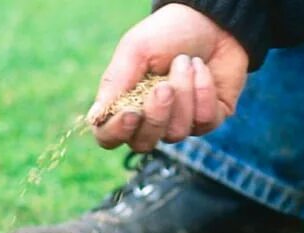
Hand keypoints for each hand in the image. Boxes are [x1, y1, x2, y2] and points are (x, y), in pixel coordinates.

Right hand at [86, 4, 248, 152]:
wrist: (211, 19)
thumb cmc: (167, 32)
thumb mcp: (136, 50)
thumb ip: (115, 83)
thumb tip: (92, 119)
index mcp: (124, 103)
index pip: (109, 137)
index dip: (118, 132)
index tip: (132, 113)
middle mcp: (150, 119)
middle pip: (143, 143)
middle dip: (156, 115)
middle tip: (165, 86)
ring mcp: (180, 122)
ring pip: (176, 133)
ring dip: (183, 93)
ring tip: (185, 61)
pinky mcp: (209, 119)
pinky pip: (204, 121)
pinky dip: (204, 91)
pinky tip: (202, 69)